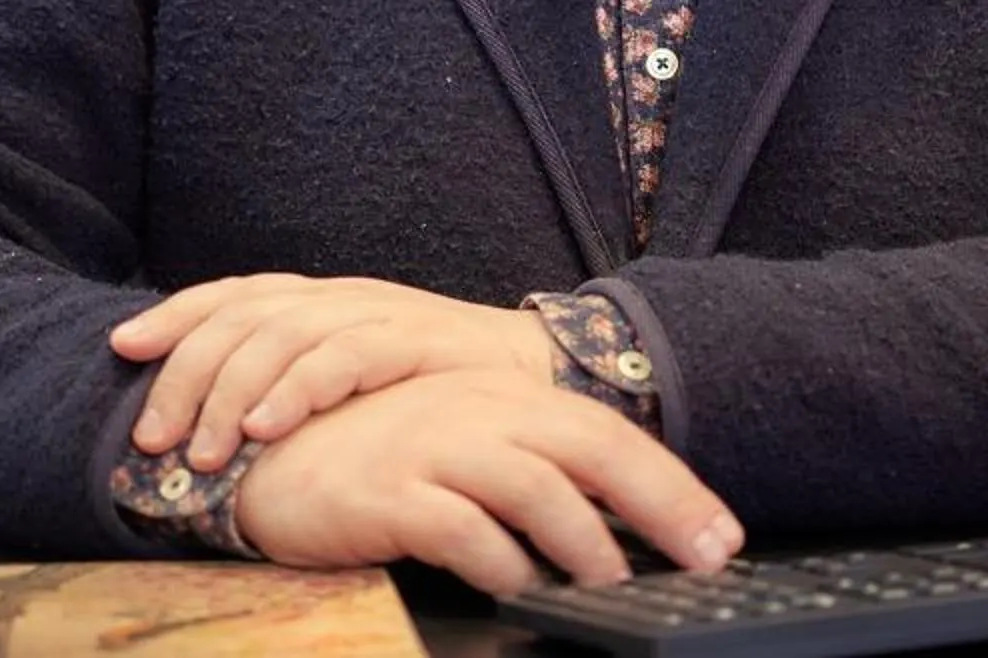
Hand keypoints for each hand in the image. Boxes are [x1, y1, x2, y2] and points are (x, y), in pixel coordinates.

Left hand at [110, 273, 554, 468]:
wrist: (535, 368)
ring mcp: (376, 314)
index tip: (123, 345)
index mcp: (320, 299)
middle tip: (154, 435)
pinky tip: (267, 428)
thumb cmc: (435, 382)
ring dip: (232, 394)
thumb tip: (220, 417)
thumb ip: (297, 377)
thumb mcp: (354, 371)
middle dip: (188, 373)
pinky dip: (297, 390)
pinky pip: (343, 359)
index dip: (175, 313)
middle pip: (243, 317)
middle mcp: (339, 297)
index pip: (233, 292)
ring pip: (282, 337)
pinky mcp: (413, 340)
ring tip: (201, 450)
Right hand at [233, 369, 739, 596]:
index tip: (720, 537)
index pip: (607, 434)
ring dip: (587, 543)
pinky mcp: (390, 490)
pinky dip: (501, 563)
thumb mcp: (461, 452)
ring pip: (535, 488)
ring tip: (616, 586)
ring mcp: (435, 446)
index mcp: (505, 400)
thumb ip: (529, 478)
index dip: (671, 484)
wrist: (267, 450)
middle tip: (707, 557)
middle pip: (592, 448)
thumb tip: (610, 533)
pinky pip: (462, 528)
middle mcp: (480, 412)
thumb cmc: (375, 459)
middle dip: (662, 503)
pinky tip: (520, 587)